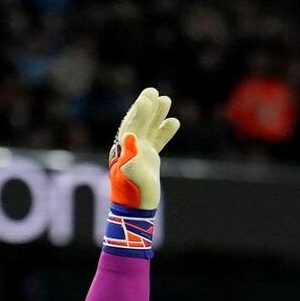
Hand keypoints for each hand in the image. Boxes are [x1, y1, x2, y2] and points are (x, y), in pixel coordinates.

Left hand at [108, 87, 180, 210]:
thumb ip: (131, 159)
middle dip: (145, 107)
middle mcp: (130, 148)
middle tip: (152, 91)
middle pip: (138, 122)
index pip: (132, 126)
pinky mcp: (148, 158)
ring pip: (148, 129)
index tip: (147, 98)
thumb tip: (129, 137)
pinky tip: (174, 122)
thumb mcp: (133, 178)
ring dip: (156, 115)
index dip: (140, 112)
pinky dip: (164, 131)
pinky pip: (157, 141)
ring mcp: (139, 152)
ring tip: (166, 99)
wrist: (136, 209)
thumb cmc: (134, 195)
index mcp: (125, 150)